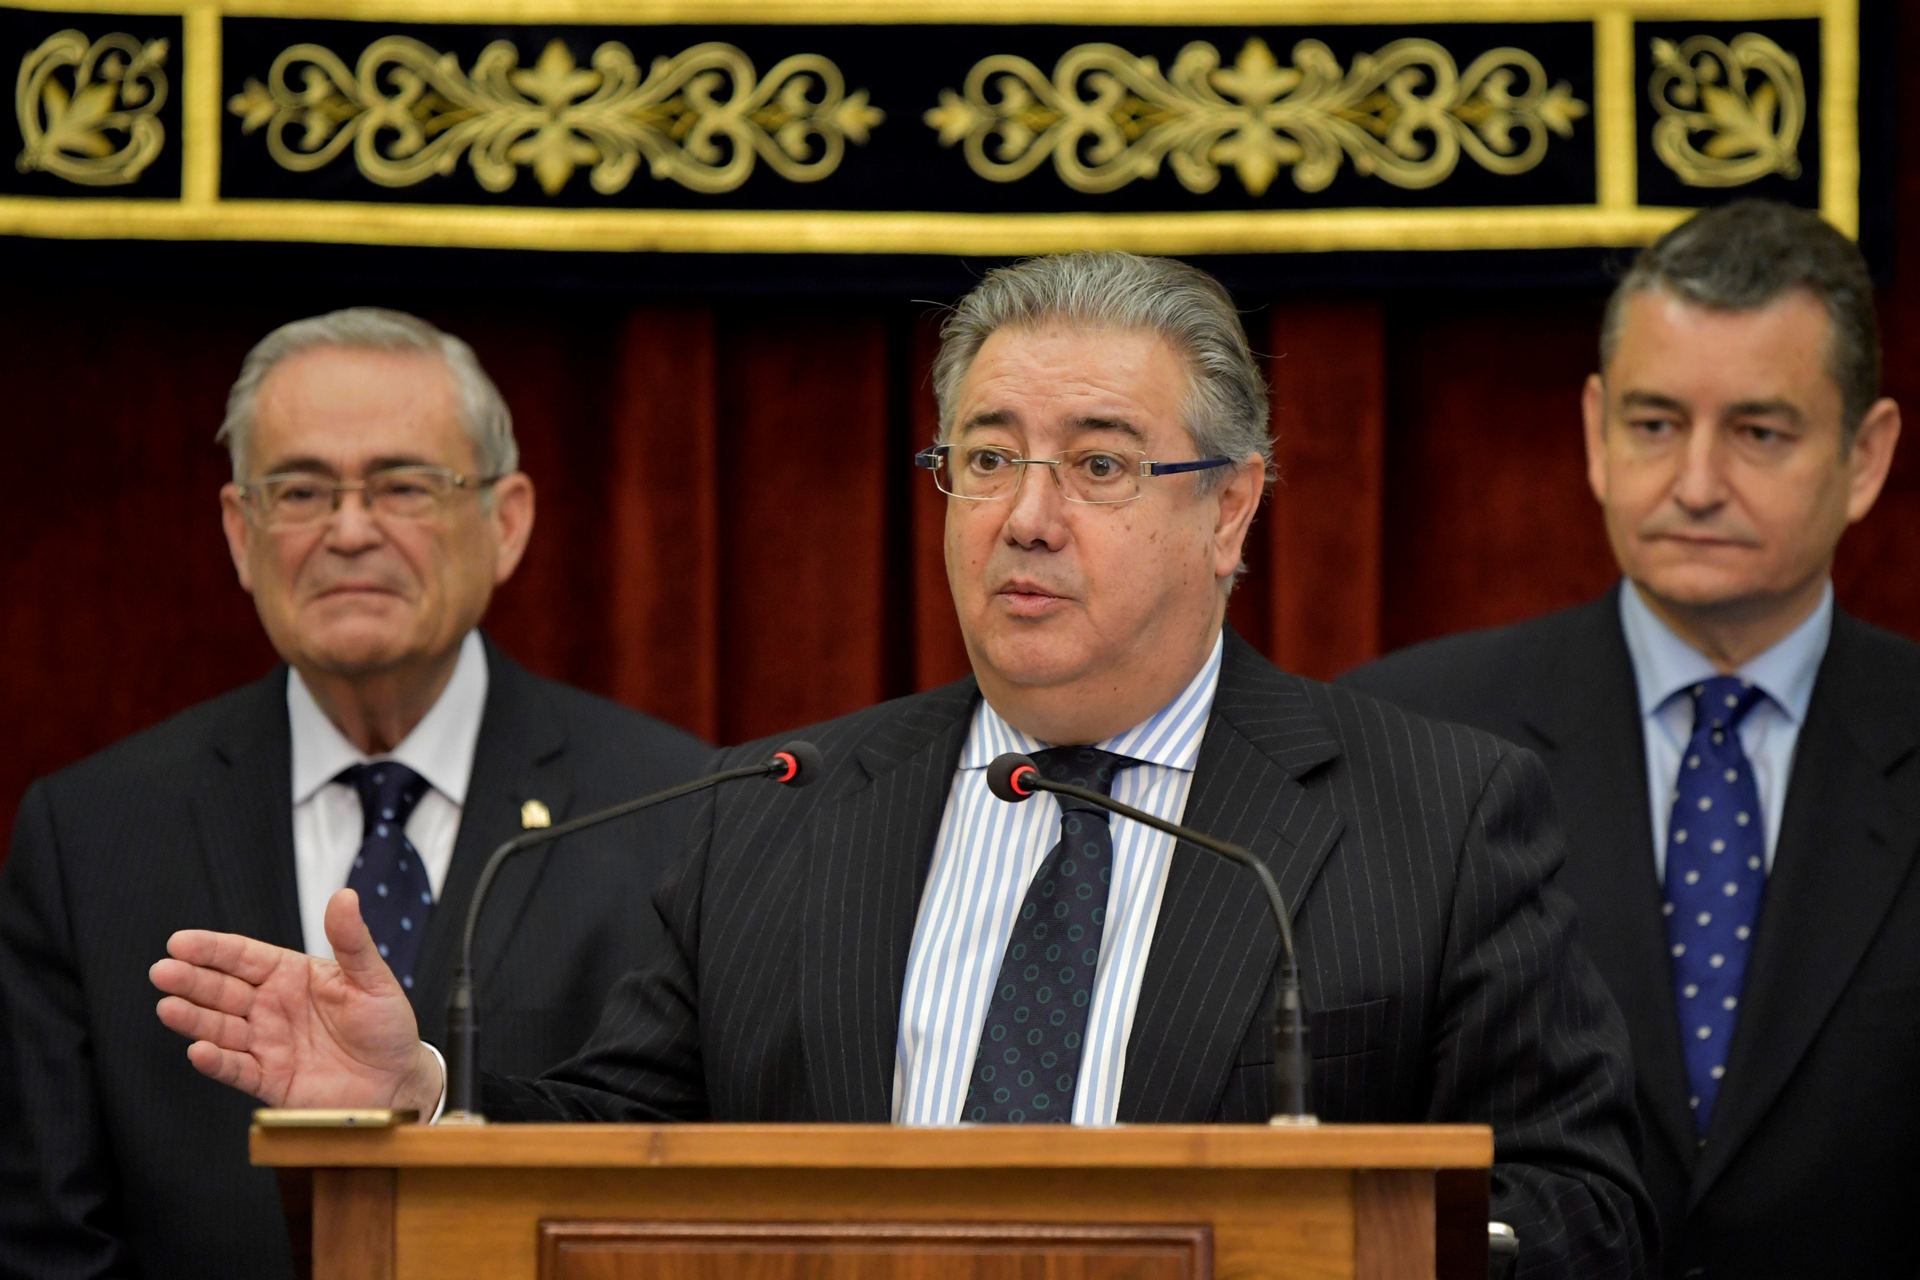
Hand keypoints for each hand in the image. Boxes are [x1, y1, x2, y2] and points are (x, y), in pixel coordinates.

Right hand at [151, 888, 442, 1112]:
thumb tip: (345, 895)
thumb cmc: (386, 1025)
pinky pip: (237, 1068)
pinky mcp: (269, 1079)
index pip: (243, 957)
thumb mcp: (373, 979)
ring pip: (221, 1028)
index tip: (179, 941)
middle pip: (223, 990)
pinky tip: (198, 1050)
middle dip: (192, 980)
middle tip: (162, 971)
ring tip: (168, 1007)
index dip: (212, 950)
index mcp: (292, 976)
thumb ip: (352, 941)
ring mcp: (267, 1043)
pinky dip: (216, 1061)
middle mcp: (272, 1007)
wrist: (398, 1082)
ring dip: (194, 1019)